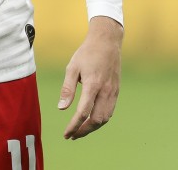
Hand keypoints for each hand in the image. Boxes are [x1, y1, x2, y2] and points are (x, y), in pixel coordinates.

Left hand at [57, 16, 122, 139]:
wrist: (107, 41)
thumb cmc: (87, 53)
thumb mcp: (72, 67)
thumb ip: (67, 89)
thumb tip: (62, 109)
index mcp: (93, 84)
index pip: (83, 112)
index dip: (74, 126)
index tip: (66, 134)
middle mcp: (105, 91)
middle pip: (96, 120)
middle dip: (83, 131)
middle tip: (71, 135)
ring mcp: (113, 92)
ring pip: (105, 118)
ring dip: (92, 128)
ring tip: (79, 131)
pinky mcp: (116, 91)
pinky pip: (109, 111)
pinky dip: (100, 120)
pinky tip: (91, 120)